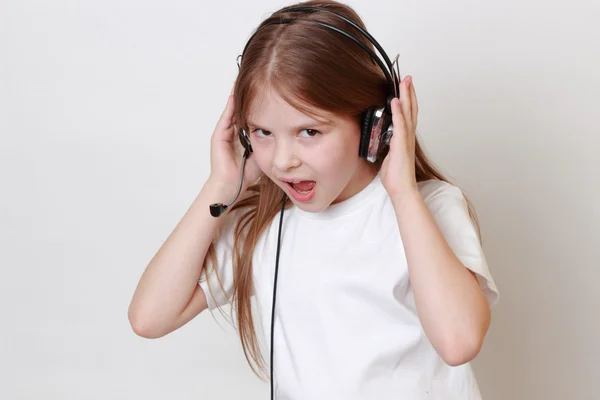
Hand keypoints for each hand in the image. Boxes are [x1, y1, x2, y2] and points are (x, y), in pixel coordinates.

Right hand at [208, 83, 261, 198]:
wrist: (231, 186)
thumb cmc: (245, 174)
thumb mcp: (264, 153)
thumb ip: (271, 142)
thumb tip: (287, 135)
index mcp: (243, 135)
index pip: (252, 114)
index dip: (259, 103)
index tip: (267, 90)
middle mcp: (233, 131)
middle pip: (241, 108)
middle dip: (249, 95)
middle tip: (256, 79)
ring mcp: (224, 132)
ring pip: (233, 109)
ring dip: (238, 96)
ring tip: (244, 81)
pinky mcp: (218, 136)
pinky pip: (226, 118)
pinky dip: (230, 106)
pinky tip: (235, 95)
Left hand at [380, 75, 418, 199]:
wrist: (402, 189)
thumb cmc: (395, 176)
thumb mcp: (387, 156)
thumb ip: (387, 145)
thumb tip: (381, 140)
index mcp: (404, 138)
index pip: (407, 114)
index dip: (407, 100)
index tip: (404, 87)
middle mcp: (407, 136)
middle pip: (411, 109)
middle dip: (409, 92)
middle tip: (407, 77)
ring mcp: (406, 139)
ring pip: (408, 113)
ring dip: (406, 96)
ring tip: (404, 81)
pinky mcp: (402, 144)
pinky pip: (400, 125)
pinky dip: (399, 112)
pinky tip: (396, 100)